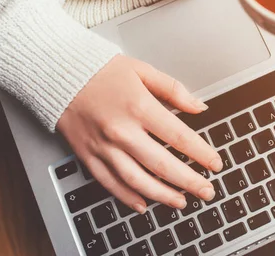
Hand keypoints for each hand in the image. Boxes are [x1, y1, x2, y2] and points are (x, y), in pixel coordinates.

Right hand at [57, 55, 222, 212]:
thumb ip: (174, 90)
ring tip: (182, 201)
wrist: (59, 74)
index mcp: (139, 106)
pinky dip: (128, 197)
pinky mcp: (88, 156)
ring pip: (137, 180)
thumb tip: (200, 107)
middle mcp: (121, 130)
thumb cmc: (101, 71)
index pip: (179, 136)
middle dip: (189, 181)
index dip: (201, 153)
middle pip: (162, 164)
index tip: (215, 163)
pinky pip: (110, 183)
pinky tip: (144, 204)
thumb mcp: (142, 70)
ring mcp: (103, 146)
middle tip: (207, 190)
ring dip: (163, 195)